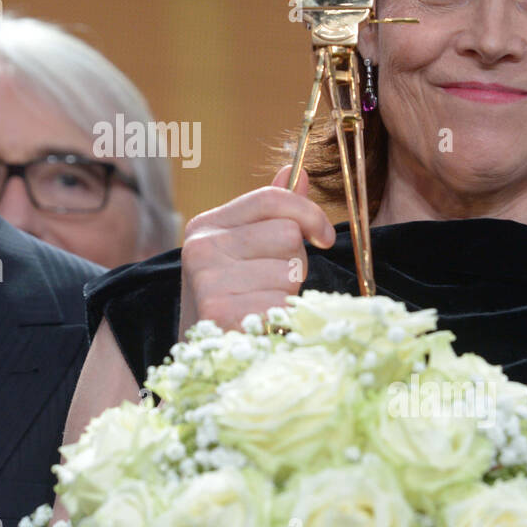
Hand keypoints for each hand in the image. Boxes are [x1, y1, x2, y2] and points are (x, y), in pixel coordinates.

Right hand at [179, 165, 335, 337]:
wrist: (203, 356)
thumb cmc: (229, 299)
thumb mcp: (242, 251)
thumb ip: (271, 213)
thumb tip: (299, 171)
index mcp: (207, 225)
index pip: (271, 198)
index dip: (308, 214)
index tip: (325, 238)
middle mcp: (202, 247)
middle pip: (287, 235)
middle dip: (293, 263)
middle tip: (269, 286)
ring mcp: (208, 279)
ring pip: (289, 272)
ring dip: (287, 294)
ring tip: (261, 306)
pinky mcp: (220, 313)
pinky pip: (282, 304)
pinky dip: (280, 320)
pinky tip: (260, 326)